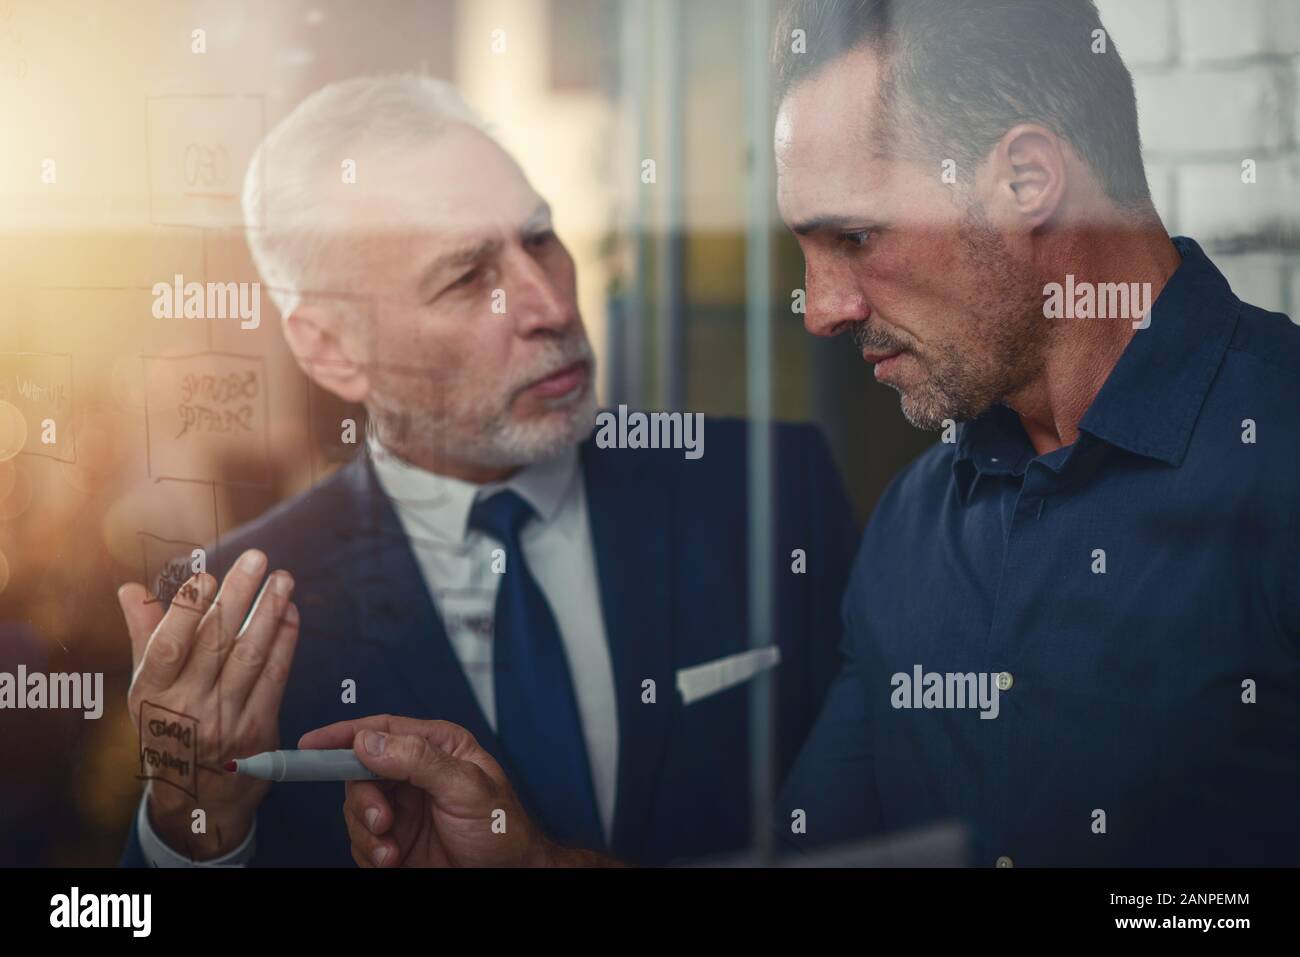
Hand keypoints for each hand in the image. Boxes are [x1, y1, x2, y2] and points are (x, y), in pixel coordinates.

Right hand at [118, 549, 299, 859]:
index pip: (168, 645)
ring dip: (270, 613)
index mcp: (152, 694)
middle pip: (216, 643)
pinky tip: (292, 614)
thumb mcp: (147, 691)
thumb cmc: (169, 728)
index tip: (206, 575)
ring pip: (250, 657)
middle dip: (238, 595)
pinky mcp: (259, 730)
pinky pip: (275, 678)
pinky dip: (286, 642)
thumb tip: (131, 589)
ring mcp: (224, 720)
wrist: (197, 799)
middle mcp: (186, 708)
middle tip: (257, 558)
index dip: (187, 609)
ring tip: (283, 580)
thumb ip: (144, 636)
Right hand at [299, 715, 614, 867]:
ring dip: (367, 832)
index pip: (383, 730)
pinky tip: (393, 859)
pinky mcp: (394, 839)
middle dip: (363, 800)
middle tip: (380, 821)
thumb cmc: (502, 829)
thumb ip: (417, 759)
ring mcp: (403, 807)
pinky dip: (369, 852)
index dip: (344, 734)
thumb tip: (369, 741)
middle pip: (360, 772)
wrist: (509, 875)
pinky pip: (360, 840)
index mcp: (437, 747)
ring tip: (392, 849)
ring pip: (356, 808)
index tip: (311, 744)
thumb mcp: (465, 787)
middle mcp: (415, 772)